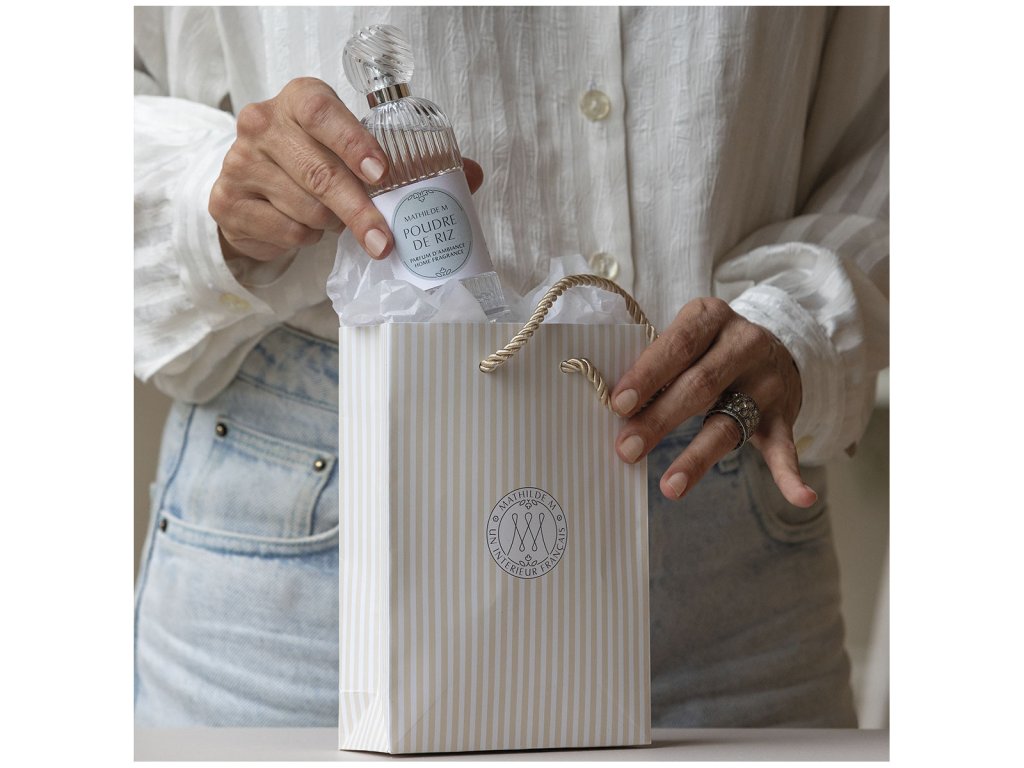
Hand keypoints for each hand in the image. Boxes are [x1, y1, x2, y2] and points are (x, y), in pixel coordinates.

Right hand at [209, 77, 482, 262]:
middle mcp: (263, 124)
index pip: (324, 113)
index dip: (353, 142)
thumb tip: (472, 175)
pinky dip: (304, 238)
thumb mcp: (358, 150)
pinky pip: (284, 231)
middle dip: (358, 211)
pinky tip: (305, 227)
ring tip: (334, 219)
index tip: (381, 172)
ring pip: (304, 209)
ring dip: (330, 225)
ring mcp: (241, 162)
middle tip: (383, 240)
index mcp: (300, 99)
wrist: (255, 187)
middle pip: (319, 173)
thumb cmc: (317, 161)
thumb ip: (413, 160)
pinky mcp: (227, 201)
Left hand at [610, 297, 816, 507]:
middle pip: (699, 386)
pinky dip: (791, 474)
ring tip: (670, 487)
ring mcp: (767, 382)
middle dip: (659, 420)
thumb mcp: (686, 338)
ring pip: (728, 423)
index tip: (618, 404)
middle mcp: (744, 344)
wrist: (774, 346)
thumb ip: (658, 365)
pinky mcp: (783, 416)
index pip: (677, 345)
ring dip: (697, 458)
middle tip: (627, 449)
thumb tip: (618, 410)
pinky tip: (800, 497)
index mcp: (711, 317)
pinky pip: (786, 448)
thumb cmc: (707, 347)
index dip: (647, 375)